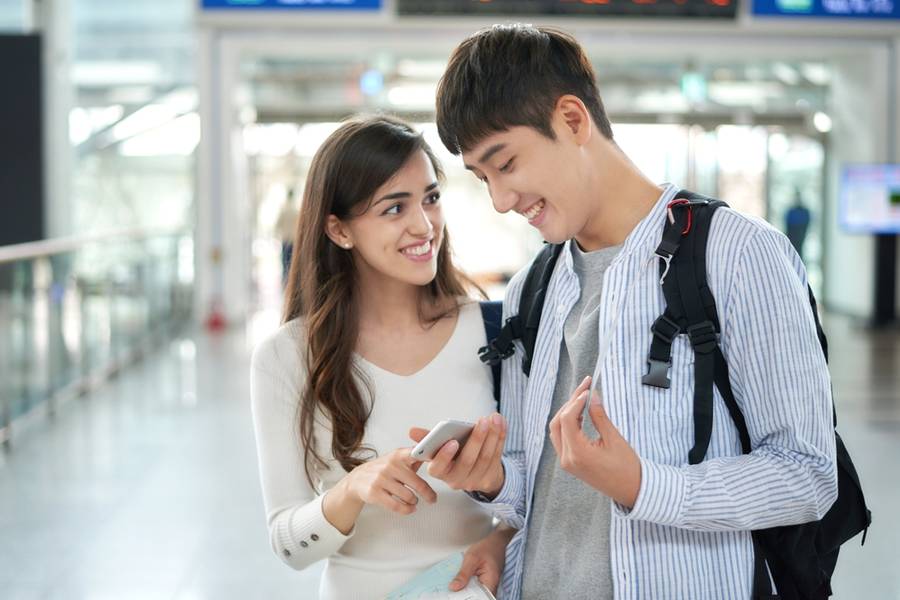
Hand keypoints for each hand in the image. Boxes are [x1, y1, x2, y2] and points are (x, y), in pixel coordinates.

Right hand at [344, 447, 436, 514]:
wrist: (357, 479)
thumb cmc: (384, 469)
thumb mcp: (398, 458)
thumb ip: (416, 457)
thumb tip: (438, 455)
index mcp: (399, 455)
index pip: (417, 454)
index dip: (430, 458)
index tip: (442, 462)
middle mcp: (390, 465)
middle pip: (417, 483)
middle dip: (428, 494)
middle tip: (433, 499)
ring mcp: (381, 479)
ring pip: (408, 496)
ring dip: (414, 501)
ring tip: (415, 501)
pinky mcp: (375, 493)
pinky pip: (397, 506)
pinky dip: (407, 510)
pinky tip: (410, 508)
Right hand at [408, 413, 505, 496]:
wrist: (473, 472)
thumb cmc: (453, 455)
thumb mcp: (439, 448)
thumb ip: (428, 439)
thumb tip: (412, 431)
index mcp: (440, 471)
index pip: (438, 467)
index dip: (445, 456)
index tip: (452, 441)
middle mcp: (455, 479)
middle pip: (467, 461)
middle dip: (476, 440)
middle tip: (481, 421)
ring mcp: (473, 480)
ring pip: (484, 458)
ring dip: (491, 436)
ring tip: (494, 418)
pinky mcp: (489, 477)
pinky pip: (496, 456)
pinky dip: (500, 438)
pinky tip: (501, 423)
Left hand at [449, 526, 514, 593]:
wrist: (496, 542)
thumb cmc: (488, 547)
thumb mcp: (472, 558)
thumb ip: (463, 574)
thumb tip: (453, 587)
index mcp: (490, 583)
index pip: (478, 598)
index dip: (465, 597)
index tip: (454, 594)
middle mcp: (490, 587)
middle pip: (475, 597)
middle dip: (462, 593)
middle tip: (452, 587)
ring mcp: (487, 586)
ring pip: (473, 593)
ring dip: (464, 589)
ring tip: (454, 584)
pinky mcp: (483, 584)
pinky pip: (473, 588)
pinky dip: (466, 585)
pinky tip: (459, 581)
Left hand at [548, 376, 641, 507]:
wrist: (631, 490)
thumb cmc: (626, 468)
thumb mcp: (614, 439)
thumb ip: (599, 416)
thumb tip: (592, 395)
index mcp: (578, 454)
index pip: (567, 419)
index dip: (576, 400)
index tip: (587, 389)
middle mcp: (567, 459)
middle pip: (557, 423)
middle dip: (570, 403)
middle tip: (584, 388)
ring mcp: (566, 462)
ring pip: (556, 430)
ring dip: (567, 412)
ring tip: (583, 399)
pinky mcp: (569, 462)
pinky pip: (561, 438)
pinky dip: (567, 424)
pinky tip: (579, 414)